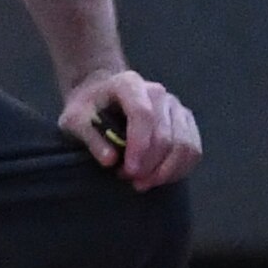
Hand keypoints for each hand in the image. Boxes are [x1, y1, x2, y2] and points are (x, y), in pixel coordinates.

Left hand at [58, 68, 199, 190]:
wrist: (102, 96)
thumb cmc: (86, 109)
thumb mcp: (74, 120)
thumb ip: (90, 138)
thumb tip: (110, 160)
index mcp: (130, 85)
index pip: (143, 115)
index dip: (139, 146)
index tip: (128, 172)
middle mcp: (159, 93)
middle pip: (166, 134)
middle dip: (149, 165)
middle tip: (129, 180)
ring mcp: (176, 106)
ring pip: (185, 144)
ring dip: (166, 170)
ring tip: (143, 183)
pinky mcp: (186, 121)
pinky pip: (193, 150)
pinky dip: (179, 169)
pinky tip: (159, 178)